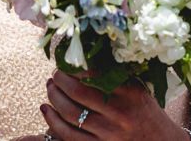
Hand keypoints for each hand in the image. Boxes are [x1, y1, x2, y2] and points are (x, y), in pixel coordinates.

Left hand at [42, 71, 187, 140]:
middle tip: (55, 75)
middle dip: (58, 79)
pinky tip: (46, 109)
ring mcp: (110, 135)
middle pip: (77, 92)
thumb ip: (111, 74)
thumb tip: (77, 57)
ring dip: (53, 97)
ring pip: (70, 113)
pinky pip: (69, 136)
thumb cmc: (144, 111)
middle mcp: (120, 114)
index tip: (65, 63)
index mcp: (129, 93)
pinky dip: (52, 121)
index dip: (72, 67)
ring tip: (50, 88)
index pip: (92, 74)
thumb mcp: (135, 87)